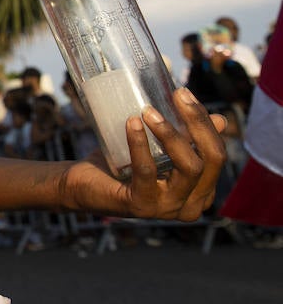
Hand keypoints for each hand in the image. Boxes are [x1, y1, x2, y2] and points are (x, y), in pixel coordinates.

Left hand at [58, 88, 227, 221]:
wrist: (82, 185)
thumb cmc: (122, 164)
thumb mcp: (159, 149)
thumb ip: (186, 138)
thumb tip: (221, 119)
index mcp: (202, 191)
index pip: (217, 153)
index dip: (206, 123)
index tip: (185, 94)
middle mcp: (192, 205)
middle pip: (212, 160)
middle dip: (198, 123)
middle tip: (178, 95)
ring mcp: (169, 209)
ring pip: (189, 167)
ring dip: (171, 134)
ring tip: (149, 111)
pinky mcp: (143, 206)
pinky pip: (148, 172)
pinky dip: (140, 145)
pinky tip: (133, 124)